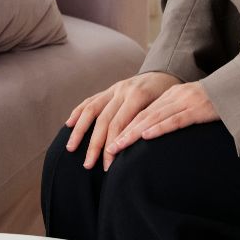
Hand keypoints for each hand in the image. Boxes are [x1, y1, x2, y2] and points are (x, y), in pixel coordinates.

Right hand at [64, 71, 180, 170]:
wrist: (167, 72)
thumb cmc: (169, 97)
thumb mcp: (166, 109)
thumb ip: (151, 124)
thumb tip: (138, 149)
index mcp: (138, 95)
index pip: (120, 124)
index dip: (112, 146)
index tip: (109, 166)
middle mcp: (122, 90)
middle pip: (104, 120)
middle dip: (95, 145)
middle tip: (88, 165)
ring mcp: (114, 89)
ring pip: (92, 110)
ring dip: (80, 131)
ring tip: (71, 148)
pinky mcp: (109, 89)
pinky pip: (90, 100)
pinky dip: (78, 112)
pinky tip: (69, 124)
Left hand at [104, 81, 218, 158]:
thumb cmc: (217, 103)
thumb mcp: (192, 106)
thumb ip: (176, 116)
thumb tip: (156, 134)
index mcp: (170, 95)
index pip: (141, 112)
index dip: (123, 127)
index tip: (108, 142)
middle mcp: (174, 96)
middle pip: (142, 115)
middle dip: (122, 132)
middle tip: (106, 149)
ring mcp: (186, 101)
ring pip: (154, 118)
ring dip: (133, 133)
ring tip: (117, 147)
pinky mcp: (199, 109)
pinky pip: (176, 119)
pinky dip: (159, 128)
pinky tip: (146, 136)